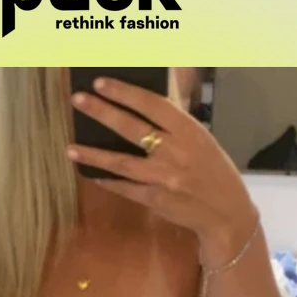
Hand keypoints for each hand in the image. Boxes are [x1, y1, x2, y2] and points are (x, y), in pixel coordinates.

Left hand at [67, 77, 259, 266]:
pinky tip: (91, 173)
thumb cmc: (214, 171)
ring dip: (94, 154)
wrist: (226, 213)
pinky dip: (107, 180)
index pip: (152, 104)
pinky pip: (125, 188)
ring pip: (121, 162)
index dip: (124, 92)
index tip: (100, 83)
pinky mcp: (155, 200)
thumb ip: (175, 123)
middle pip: (132, 128)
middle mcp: (175, 152)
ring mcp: (163, 178)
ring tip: (70, 147)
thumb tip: (144, 103)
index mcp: (189, 131)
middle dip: (102, 112)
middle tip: (77, 100)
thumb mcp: (201, 140)